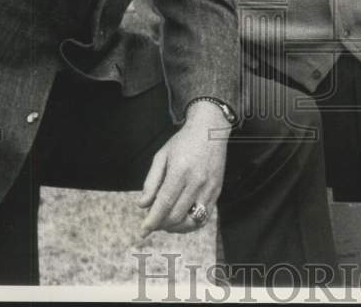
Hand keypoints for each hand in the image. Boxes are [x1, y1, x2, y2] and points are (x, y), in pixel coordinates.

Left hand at [137, 102, 230, 237]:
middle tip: (154, 221)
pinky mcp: (217, 190)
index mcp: (180, 171)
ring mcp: (209, 187)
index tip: (143, 230)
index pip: (164, 204)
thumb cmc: (183, 141)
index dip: (152, 220)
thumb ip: (151, 181)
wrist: (210, 129)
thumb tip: (143, 205)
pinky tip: (182, 221)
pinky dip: (191, 224)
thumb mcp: (161, 155)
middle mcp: (197, 182)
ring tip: (167, 223)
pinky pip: (205, 217)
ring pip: (192, 220)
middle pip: (176, 215)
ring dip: (176, 227)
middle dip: (161, 224)